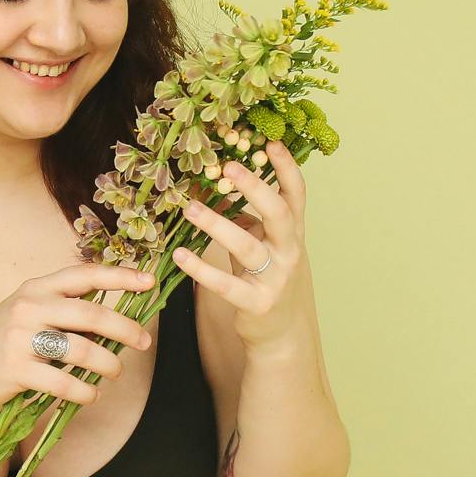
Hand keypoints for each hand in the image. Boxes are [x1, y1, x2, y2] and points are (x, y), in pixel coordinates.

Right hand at [0, 260, 155, 412]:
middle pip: (90, 313)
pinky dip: (84, 391)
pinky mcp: (14, 369)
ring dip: (107, 363)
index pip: (85, 275)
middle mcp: (28, 307)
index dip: (120, 277)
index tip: (150, 282)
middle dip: (124, 328)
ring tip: (115, 372)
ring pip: (80, 349)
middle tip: (143, 342)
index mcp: (36, 288)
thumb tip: (115, 317)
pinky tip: (92, 395)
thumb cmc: (1, 342)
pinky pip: (62, 381)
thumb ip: (62, 308)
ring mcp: (19, 337)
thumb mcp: (27, 312)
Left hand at [173, 140, 309, 351]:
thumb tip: (216, 187)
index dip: (286, 169)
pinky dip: (200, 269)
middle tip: (228, 169)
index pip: (296, 195)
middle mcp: (290, 252)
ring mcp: (276, 279)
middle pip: (278, 213)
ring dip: (217, 226)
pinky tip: (178, 255)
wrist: (281, 333)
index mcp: (293, 233)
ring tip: (190, 209)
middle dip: (255, 189)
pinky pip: (225, 285)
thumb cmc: (268, 280)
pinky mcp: (256, 304)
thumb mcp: (264, 245)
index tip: (271, 143)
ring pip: (247, 247)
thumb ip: (248, 218)